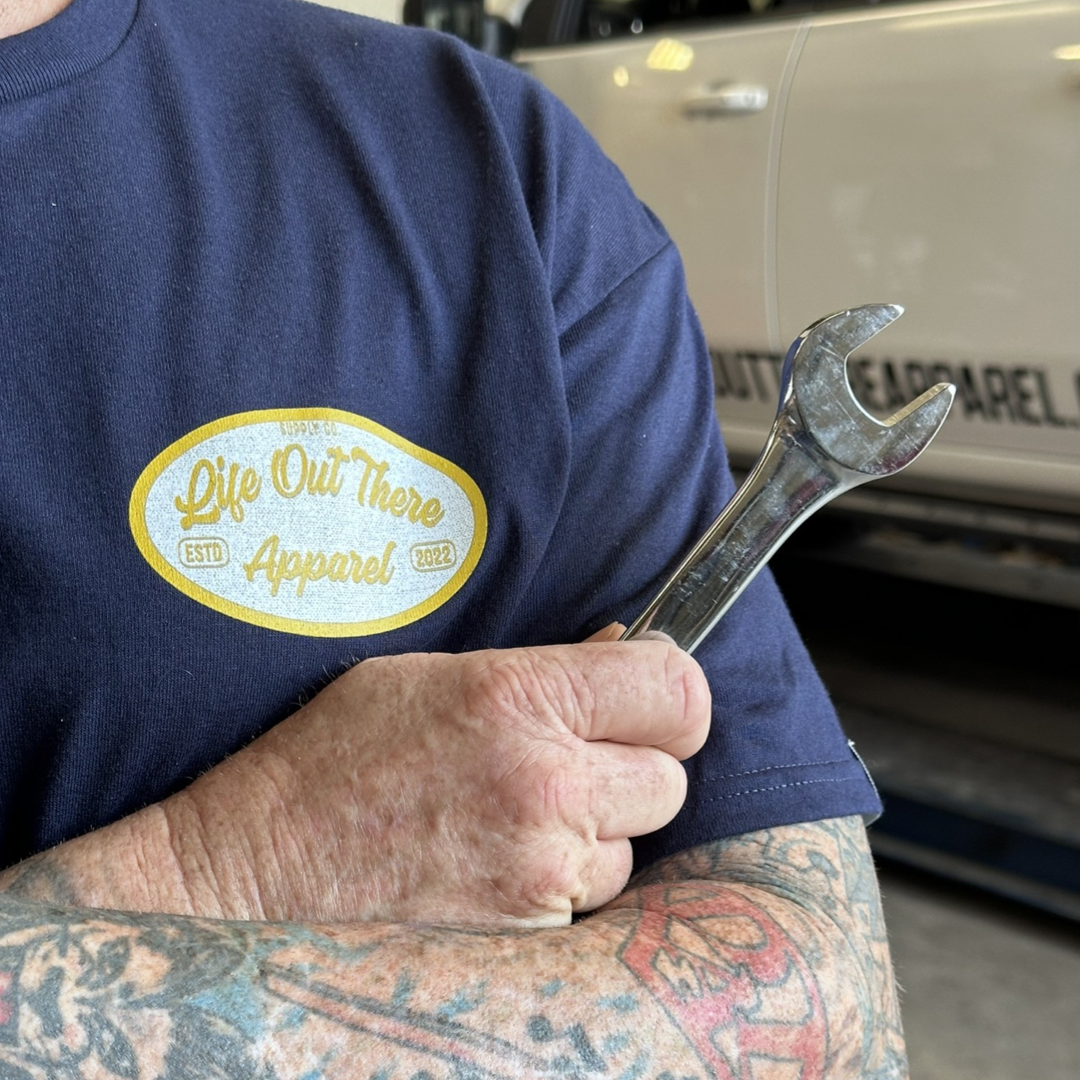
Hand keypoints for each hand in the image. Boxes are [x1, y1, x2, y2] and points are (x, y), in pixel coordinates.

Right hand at [160, 628, 710, 926]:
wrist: (267, 862)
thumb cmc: (343, 751)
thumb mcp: (439, 672)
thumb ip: (545, 667)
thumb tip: (624, 653)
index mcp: (521, 697)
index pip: (676, 690)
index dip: (670, 694)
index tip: (647, 700)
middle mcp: (546, 784)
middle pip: (670, 776)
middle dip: (634, 765)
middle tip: (573, 760)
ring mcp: (541, 865)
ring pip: (635, 843)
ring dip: (599, 829)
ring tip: (521, 813)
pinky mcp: (530, 929)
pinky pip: (590, 895)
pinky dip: (564, 878)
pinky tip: (502, 857)